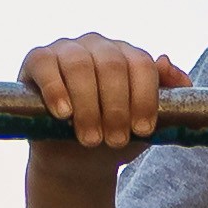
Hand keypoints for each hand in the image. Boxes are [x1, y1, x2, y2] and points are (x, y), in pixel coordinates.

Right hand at [23, 33, 181, 154]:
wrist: (75, 161)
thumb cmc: (112, 138)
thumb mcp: (144, 127)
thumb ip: (169, 97)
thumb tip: (166, 62)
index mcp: (128, 57)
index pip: (141, 64)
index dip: (144, 97)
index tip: (143, 130)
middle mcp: (99, 46)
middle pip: (113, 65)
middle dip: (116, 108)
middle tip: (115, 140)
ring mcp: (67, 49)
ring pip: (80, 66)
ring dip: (88, 106)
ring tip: (90, 140)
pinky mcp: (38, 60)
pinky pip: (46, 65)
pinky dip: (55, 89)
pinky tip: (64, 113)